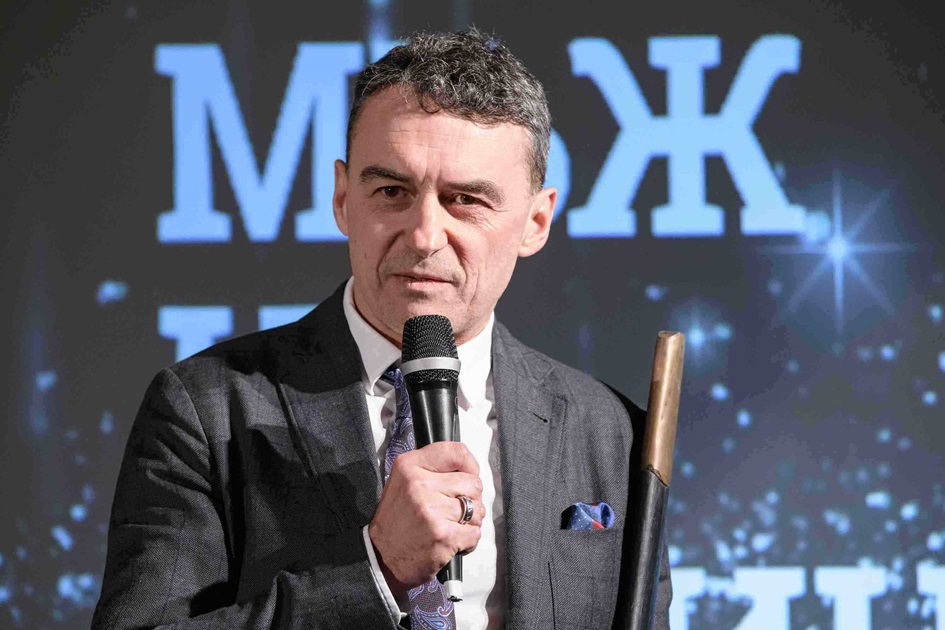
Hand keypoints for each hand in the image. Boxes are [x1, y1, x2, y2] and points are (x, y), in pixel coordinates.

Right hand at [368, 441, 484, 596]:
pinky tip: (450, 541)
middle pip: (473, 482)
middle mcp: (420, 484)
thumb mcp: (404, 482)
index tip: (467, 477)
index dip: (470, 466)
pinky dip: (468, 541)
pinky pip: (474, 533)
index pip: (457, 453)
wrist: (380, 558)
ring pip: (477, 509)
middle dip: (470, 499)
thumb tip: (469, 469)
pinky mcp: (443, 535)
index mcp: (410, 466)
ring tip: (449, 526)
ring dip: (469, 522)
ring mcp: (432, 510)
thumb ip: (433, 469)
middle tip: (452, 511)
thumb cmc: (396, 521)